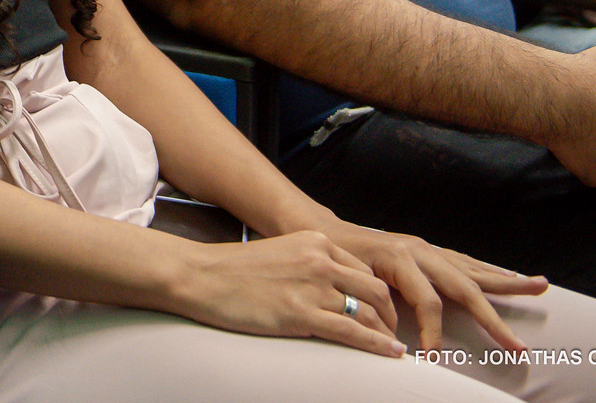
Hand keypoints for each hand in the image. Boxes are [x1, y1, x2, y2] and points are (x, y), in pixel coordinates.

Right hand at [170, 230, 404, 356]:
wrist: (202, 276)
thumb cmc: (234, 270)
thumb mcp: (280, 253)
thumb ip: (308, 264)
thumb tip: (330, 289)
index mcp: (316, 241)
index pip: (364, 270)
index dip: (380, 295)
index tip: (384, 312)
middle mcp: (320, 260)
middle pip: (375, 290)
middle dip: (390, 315)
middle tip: (394, 333)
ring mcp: (312, 286)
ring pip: (368, 312)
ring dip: (386, 333)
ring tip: (393, 348)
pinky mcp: (300, 313)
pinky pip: (352, 332)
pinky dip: (377, 345)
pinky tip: (391, 354)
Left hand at [312, 219, 547, 351]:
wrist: (327, 232)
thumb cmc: (337, 259)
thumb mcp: (351, 282)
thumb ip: (374, 307)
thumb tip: (392, 341)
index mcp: (402, 257)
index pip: (429, 301)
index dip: (432, 331)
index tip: (430, 357)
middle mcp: (422, 250)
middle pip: (465, 287)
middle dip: (493, 319)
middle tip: (518, 346)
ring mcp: (429, 249)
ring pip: (475, 270)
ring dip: (508, 283)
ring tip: (540, 286)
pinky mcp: (431, 251)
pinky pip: (467, 264)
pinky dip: (490, 273)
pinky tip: (510, 279)